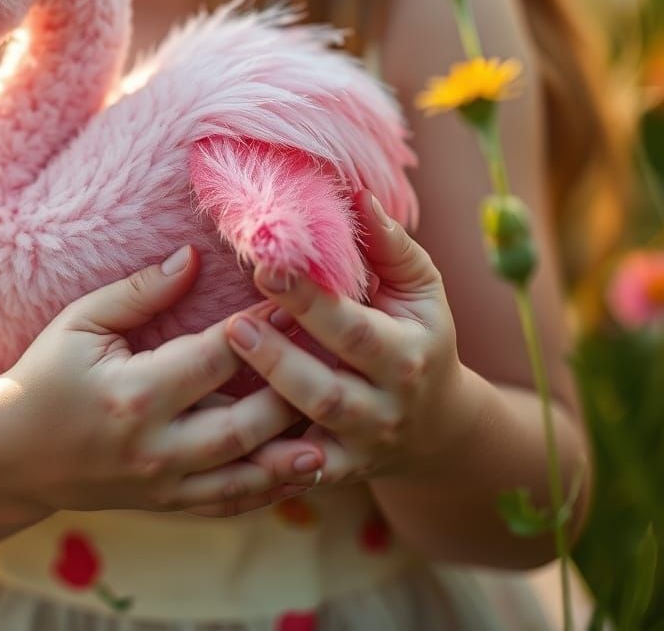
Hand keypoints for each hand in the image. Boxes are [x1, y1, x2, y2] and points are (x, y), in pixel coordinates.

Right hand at [2, 246, 325, 517]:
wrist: (10, 453)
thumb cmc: (44, 374)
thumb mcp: (80, 322)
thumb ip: (139, 291)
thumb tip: (192, 258)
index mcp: (135, 395)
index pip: (217, 357)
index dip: (263, 328)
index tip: (298, 301)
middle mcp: (155, 448)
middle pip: (247, 424)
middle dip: (294, 390)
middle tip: (334, 359)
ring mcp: (163, 485)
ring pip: (247, 475)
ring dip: (295, 452)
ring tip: (338, 422)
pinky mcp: (166, 504)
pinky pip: (228, 503)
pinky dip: (268, 489)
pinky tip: (302, 467)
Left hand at [223, 190, 476, 487]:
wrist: (439, 424)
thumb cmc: (420, 335)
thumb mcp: (420, 290)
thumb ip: (390, 245)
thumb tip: (358, 192)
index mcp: (406, 356)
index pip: (353, 330)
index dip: (311, 300)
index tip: (267, 265)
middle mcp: (386, 407)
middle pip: (329, 391)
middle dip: (281, 359)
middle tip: (234, 324)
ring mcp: (362, 446)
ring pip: (309, 434)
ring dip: (265, 402)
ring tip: (227, 360)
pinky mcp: (339, 471)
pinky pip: (298, 473)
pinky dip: (266, 462)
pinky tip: (226, 438)